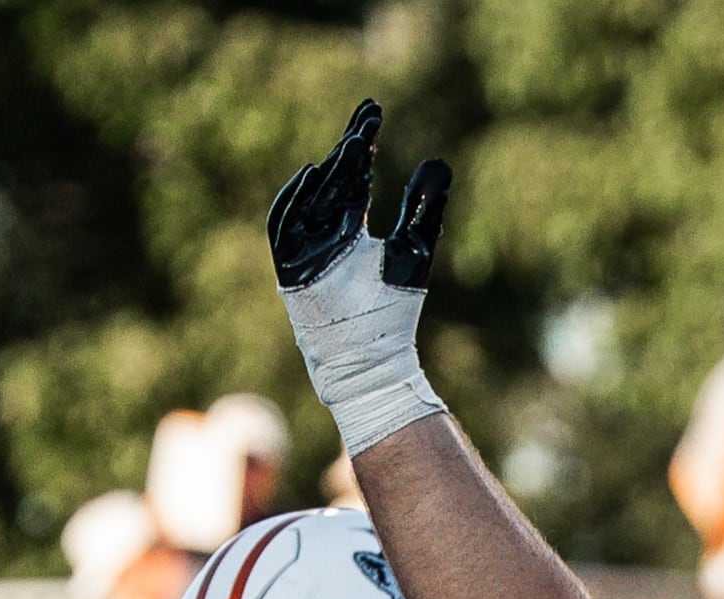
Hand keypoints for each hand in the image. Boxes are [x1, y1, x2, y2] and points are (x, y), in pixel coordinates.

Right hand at [268, 101, 453, 460]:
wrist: (370, 359)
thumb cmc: (392, 313)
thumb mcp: (414, 250)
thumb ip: (423, 208)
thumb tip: (439, 161)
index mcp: (350, 228)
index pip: (354, 176)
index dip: (363, 144)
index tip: (376, 113)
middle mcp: (325, 233)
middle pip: (333, 179)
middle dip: (350, 148)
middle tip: (369, 116)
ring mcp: (305, 249)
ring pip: (311, 195)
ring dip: (329, 168)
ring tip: (353, 144)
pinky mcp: (290, 267)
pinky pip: (283, 225)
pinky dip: (294, 199)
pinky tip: (314, 172)